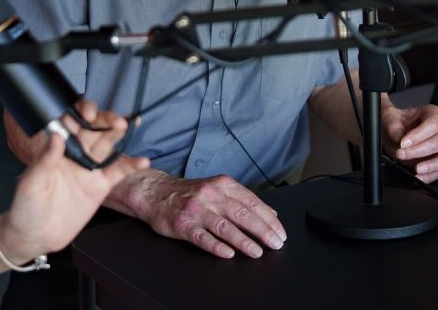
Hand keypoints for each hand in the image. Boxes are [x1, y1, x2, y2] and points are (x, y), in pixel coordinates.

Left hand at [0, 100, 147, 262]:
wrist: (37, 236)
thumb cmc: (26, 207)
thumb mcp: (31, 183)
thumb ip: (45, 160)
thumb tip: (56, 135)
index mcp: (57, 148)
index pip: (72, 123)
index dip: (82, 112)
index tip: (89, 112)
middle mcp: (75, 154)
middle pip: (94, 129)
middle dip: (105, 119)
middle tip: (115, 120)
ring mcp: (89, 169)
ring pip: (108, 144)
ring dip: (118, 133)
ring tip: (128, 126)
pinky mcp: (100, 186)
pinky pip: (118, 172)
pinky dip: (131, 165)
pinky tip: (142, 161)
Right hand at [125, 172, 286, 259]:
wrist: (157, 193)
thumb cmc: (191, 193)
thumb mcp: (218, 188)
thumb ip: (243, 199)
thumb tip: (271, 213)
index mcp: (223, 184)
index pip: (251, 202)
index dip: (268, 218)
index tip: (280, 232)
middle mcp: (211, 195)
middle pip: (241, 214)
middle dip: (262, 230)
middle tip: (276, 244)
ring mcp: (197, 210)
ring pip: (224, 226)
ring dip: (243, 240)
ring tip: (257, 251)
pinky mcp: (183, 224)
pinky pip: (202, 237)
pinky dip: (216, 246)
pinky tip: (228, 254)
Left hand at [381, 103, 437, 182]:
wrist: (391, 134)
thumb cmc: (395, 122)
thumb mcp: (389, 118)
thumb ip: (394, 127)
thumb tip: (400, 140)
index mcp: (433, 113)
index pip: (432, 123)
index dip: (418, 135)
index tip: (403, 142)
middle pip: (437, 142)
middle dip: (417, 151)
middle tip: (400, 153)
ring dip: (430, 165)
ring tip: (416, 169)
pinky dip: (429, 176)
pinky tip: (417, 177)